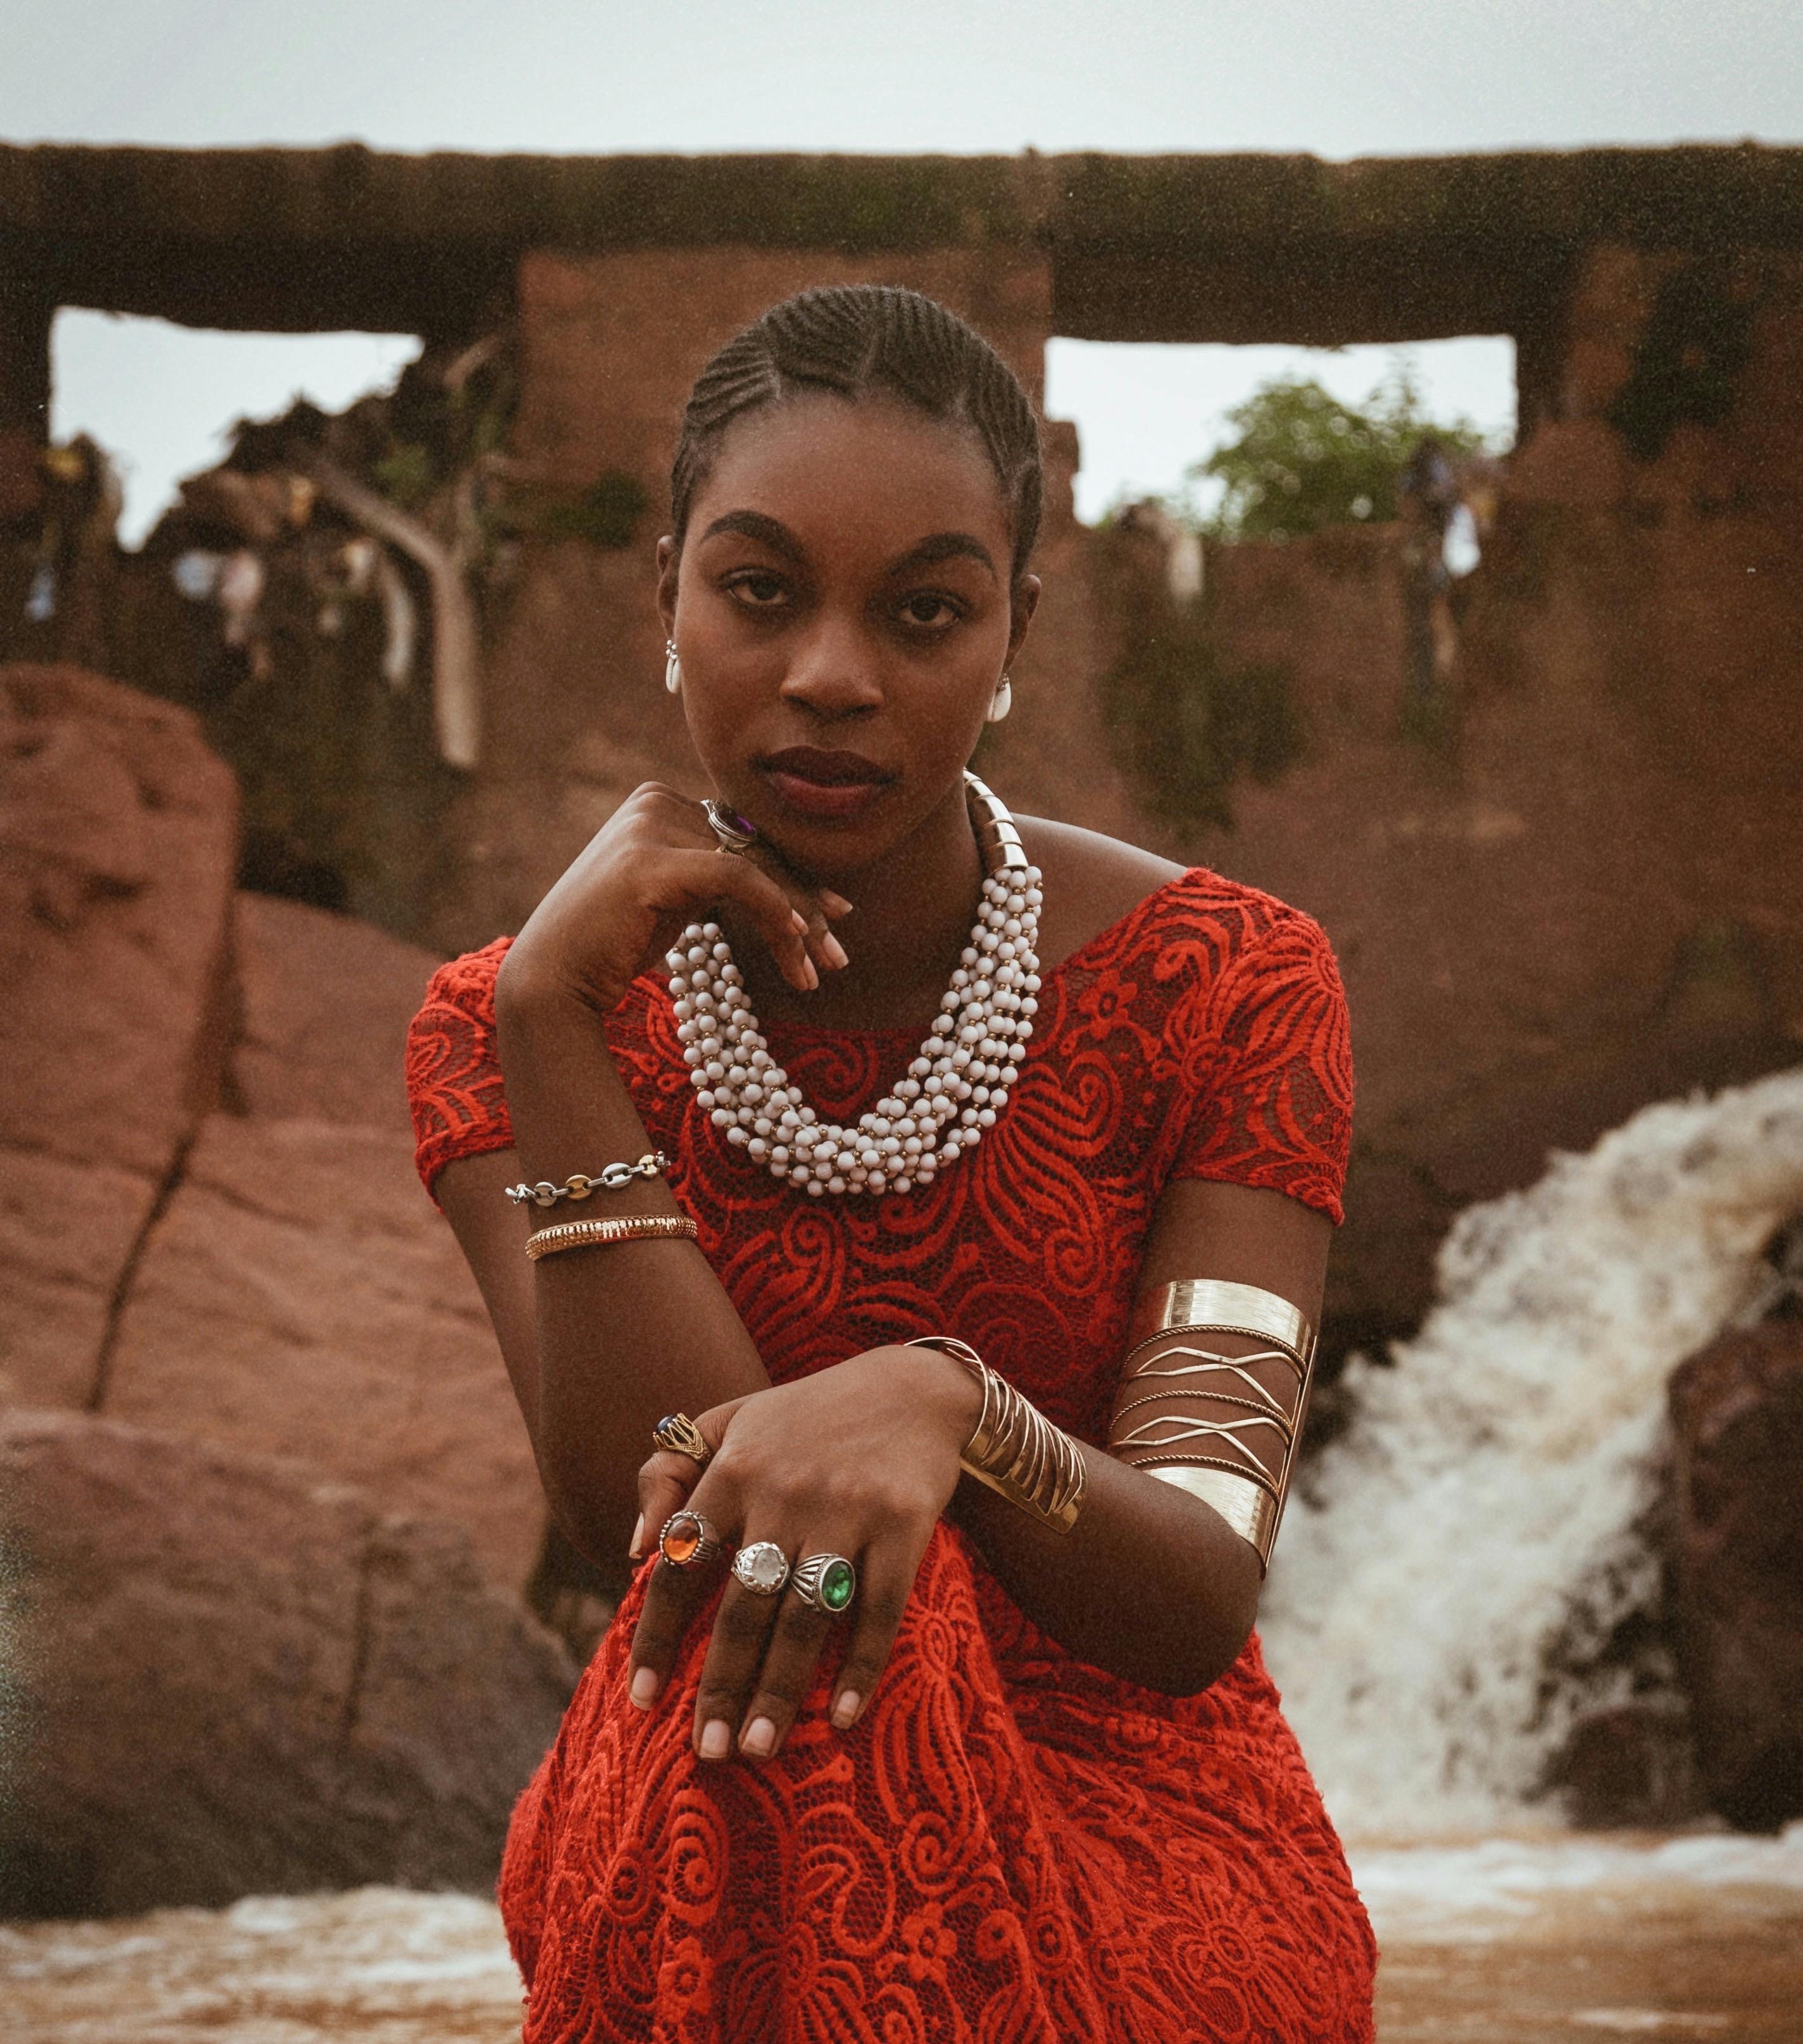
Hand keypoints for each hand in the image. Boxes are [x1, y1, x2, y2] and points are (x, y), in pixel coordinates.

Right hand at [496, 780, 852, 1017]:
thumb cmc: (613, 948)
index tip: (833, 920)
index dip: (793, 880)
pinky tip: (796, 939)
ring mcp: (649, 826)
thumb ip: (716, 877)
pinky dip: (773, 905)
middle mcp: (654, 802)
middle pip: (754, 850)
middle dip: (803, 904)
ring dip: (796, 920)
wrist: (553, 979)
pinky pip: (735, 875)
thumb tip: (784, 884)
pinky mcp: (650, 861)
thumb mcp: (676, 901)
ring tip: (821, 968)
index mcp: (659, 803)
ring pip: (752, 865)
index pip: (745, 838)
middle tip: (837, 954)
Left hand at [625, 1345, 981, 1761]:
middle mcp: (784, 1490)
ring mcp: (846, 1508)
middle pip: (742, 1604)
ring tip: (757, 1748)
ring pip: (804, 1616)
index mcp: (733, 1467)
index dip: (656, 1634)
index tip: (642, 1699)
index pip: (680, 1562)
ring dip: (780, 1689)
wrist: (912, 1388)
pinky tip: (845, 1716)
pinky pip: (879, 1608)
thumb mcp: (729, 1421)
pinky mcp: (903, 1523)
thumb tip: (633, 1550)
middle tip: (707, 1752)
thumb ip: (669, 1472)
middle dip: (719, 1684)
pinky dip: (861, 1665)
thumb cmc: (806, 1416)